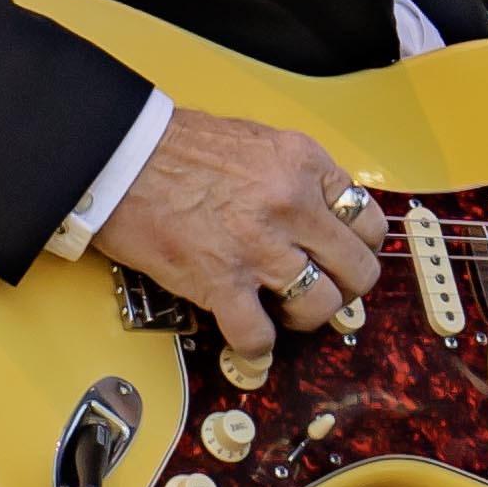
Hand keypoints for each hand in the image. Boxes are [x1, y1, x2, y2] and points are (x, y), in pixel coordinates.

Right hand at [90, 109, 384, 349]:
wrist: (120, 156)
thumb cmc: (176, 147)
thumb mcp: (259, 142)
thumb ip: (296, 176)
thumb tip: (318, 210)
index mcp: (305, 166)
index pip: (368, 220)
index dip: (361, 246)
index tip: (347, 256)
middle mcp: (292, 206)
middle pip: (356, 269)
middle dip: (346, 287)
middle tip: (326, 289)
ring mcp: (258, 247)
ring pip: (320, 305)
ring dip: (306, 316)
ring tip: (287, 311)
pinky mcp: (219, 281)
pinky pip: (257, 334)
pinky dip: (256, 344)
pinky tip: (250, 335)